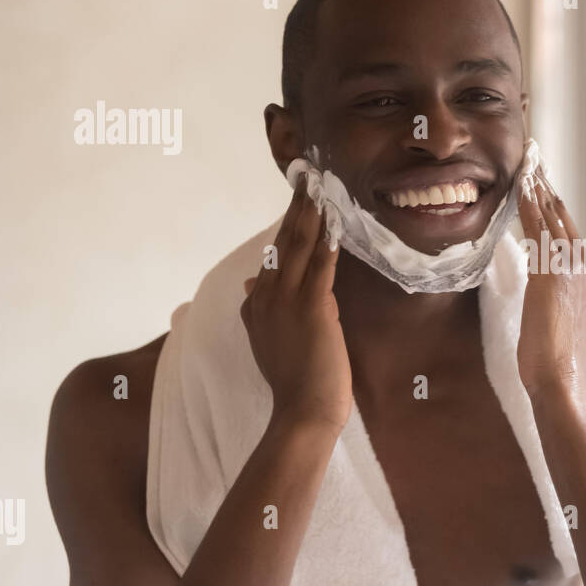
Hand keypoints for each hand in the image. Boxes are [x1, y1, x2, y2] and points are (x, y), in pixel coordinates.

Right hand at [240, 178, 351, 433]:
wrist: (303, 412)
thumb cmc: (294, 381)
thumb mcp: (267, 340)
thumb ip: (260, 309)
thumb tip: (251, 281)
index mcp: (255, 302)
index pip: (274, 254)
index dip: (287, 223)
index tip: (299, 196)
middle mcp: (266, 295)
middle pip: (284, 240)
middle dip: (297, 205)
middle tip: (309, 173)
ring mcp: (287, 300)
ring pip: (299, 246)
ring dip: (312, 212)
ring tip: (321, 184)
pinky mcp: (313, 308)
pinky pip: (321, 265)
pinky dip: (328, 240)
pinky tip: (334, 219)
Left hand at [516, 166, 585, 397]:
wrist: (562, 374)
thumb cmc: (556, 354)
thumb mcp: (559, 314)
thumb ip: (555, 291)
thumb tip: (544, 282)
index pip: (568, 225)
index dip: (553, 200)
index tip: (542, 178)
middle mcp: (582, 261)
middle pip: (562, 212)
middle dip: (546, 183)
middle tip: (534, 155)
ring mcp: (569, 264)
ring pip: (551, 214)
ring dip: (538, 185)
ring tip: (528, 160)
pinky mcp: (551, 270)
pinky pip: (538, 228)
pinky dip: (529, 204)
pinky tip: (520, 186)